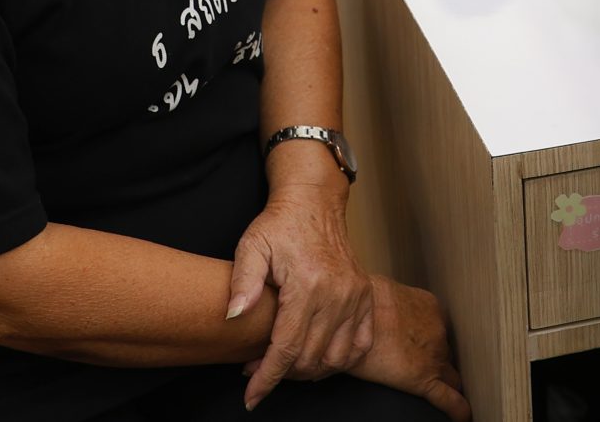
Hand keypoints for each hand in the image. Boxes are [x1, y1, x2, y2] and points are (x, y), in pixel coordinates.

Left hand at [230, 183, 374, 405]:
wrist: (314, 202)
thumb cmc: (280, 224)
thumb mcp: (252, 246)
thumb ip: (242, 282)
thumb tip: (234, 316)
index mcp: (308, 284)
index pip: (286, 347)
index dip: (266, 377)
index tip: (251, 396)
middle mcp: (337, 294)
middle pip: (309, 359)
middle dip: (280, 373)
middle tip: (256, 367)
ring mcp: (356, 297)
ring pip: (335, 359)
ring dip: (308, 370)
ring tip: (284, 363)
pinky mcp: (365, 297)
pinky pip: (359, 345)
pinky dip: (339, 360)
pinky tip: (316, 356)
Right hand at [345, 276, 468, 421]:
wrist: (352, 314)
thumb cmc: (360, 302)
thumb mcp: (385, 294)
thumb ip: (396, 308)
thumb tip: (385, 317)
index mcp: (429, 307)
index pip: (440, 329)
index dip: (433, 341)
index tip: (427, 346)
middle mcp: (437, 331)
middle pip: (446, 352)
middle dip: (437, 360)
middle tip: (422, 364)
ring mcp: (433, 356)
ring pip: (450, 375)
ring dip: (444, 380)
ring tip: (439, 389)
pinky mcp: (423, 379)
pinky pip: (448, 399)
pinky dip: (457, 409)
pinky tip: (461, 417)